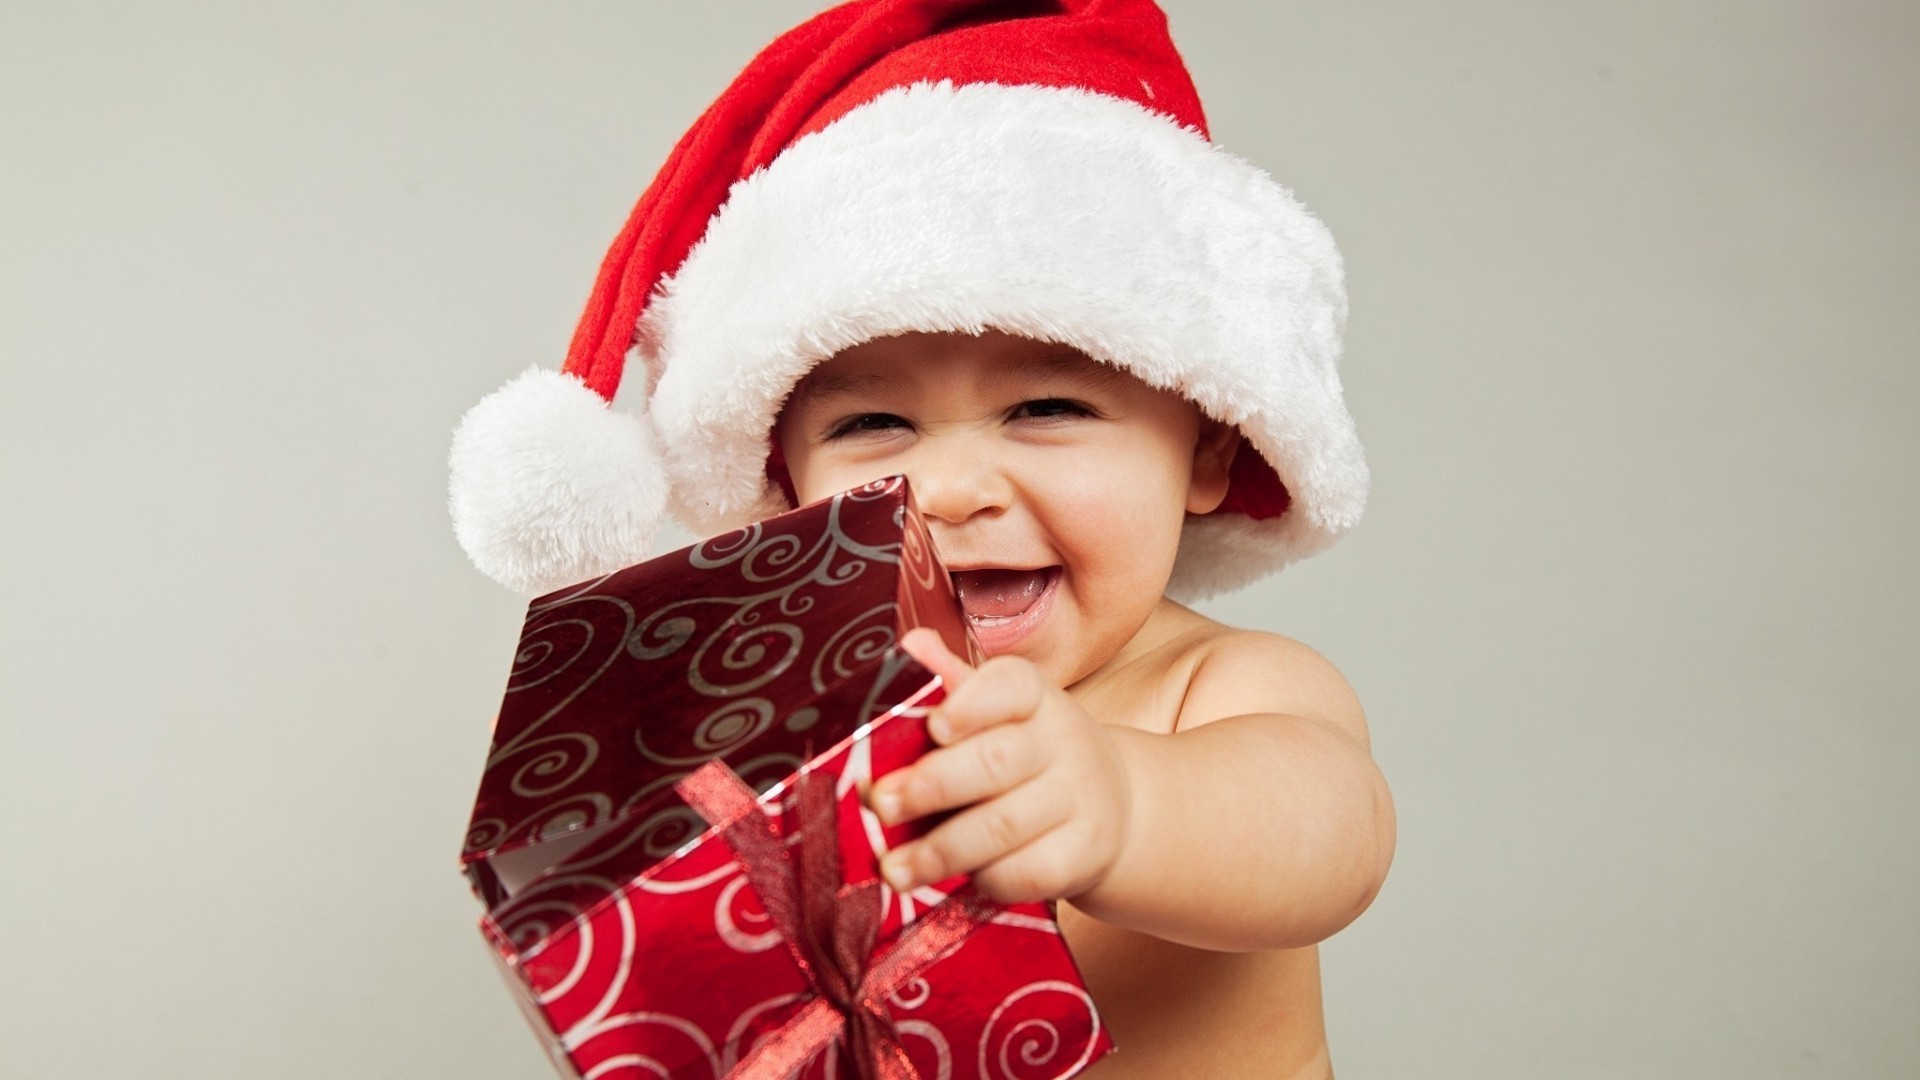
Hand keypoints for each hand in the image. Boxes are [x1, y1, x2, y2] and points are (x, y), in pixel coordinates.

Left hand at [867, 628, 1132, 903]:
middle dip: (932, 785)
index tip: (933, 728)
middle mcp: (1064, 738)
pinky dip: (984, 879)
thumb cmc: (1025, 754)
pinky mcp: (1086, 851)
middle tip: (881, 805)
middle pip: (997, 760)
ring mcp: (1081, 797)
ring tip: (894, 869)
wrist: (1108, 806)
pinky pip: (1028, 871)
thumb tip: (909, 648)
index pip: (1010, 686)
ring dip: (941, 849)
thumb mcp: (994, 712)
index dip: (970, 706)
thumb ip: (949, 686)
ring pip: (1005, 824)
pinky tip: (953, 882)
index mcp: (1033, 695)